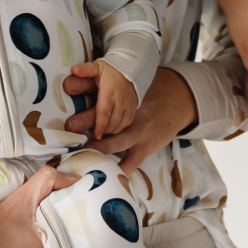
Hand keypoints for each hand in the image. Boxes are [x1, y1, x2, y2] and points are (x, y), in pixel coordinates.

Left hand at [65, 68, 198, 173]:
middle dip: (88, 135)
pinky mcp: (146, 147)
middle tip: (72, 142)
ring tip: (82, 160)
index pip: (102, 109)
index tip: (68, 125)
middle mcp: (131, 118)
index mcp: (125, 102)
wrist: (178, 100)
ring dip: (100, 153)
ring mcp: (139, 134)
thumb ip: (98, 76)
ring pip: (117, 145)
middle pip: (106, 128)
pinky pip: (131, 163)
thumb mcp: (126, 83)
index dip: (86, 116)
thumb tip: (71, 69)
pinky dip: (119, 170)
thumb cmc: (148, 91)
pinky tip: (105, 177)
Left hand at [69, 60, 137, 138]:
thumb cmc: (111, 69)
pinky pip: (126, 123)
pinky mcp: (133, 108)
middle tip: (93, 135)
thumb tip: (74, 70)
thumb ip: (86, 70)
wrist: (132, 67)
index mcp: (110, 91)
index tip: (96, 135)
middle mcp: (121, 100)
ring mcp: (129, 105)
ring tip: (100, 132)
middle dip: (103, 130)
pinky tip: (109, 129)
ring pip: (120, 124)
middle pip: (112, 121)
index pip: (105, 112)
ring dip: (109, 130)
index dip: (100, 125)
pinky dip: (118, 128)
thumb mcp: (98, 66)